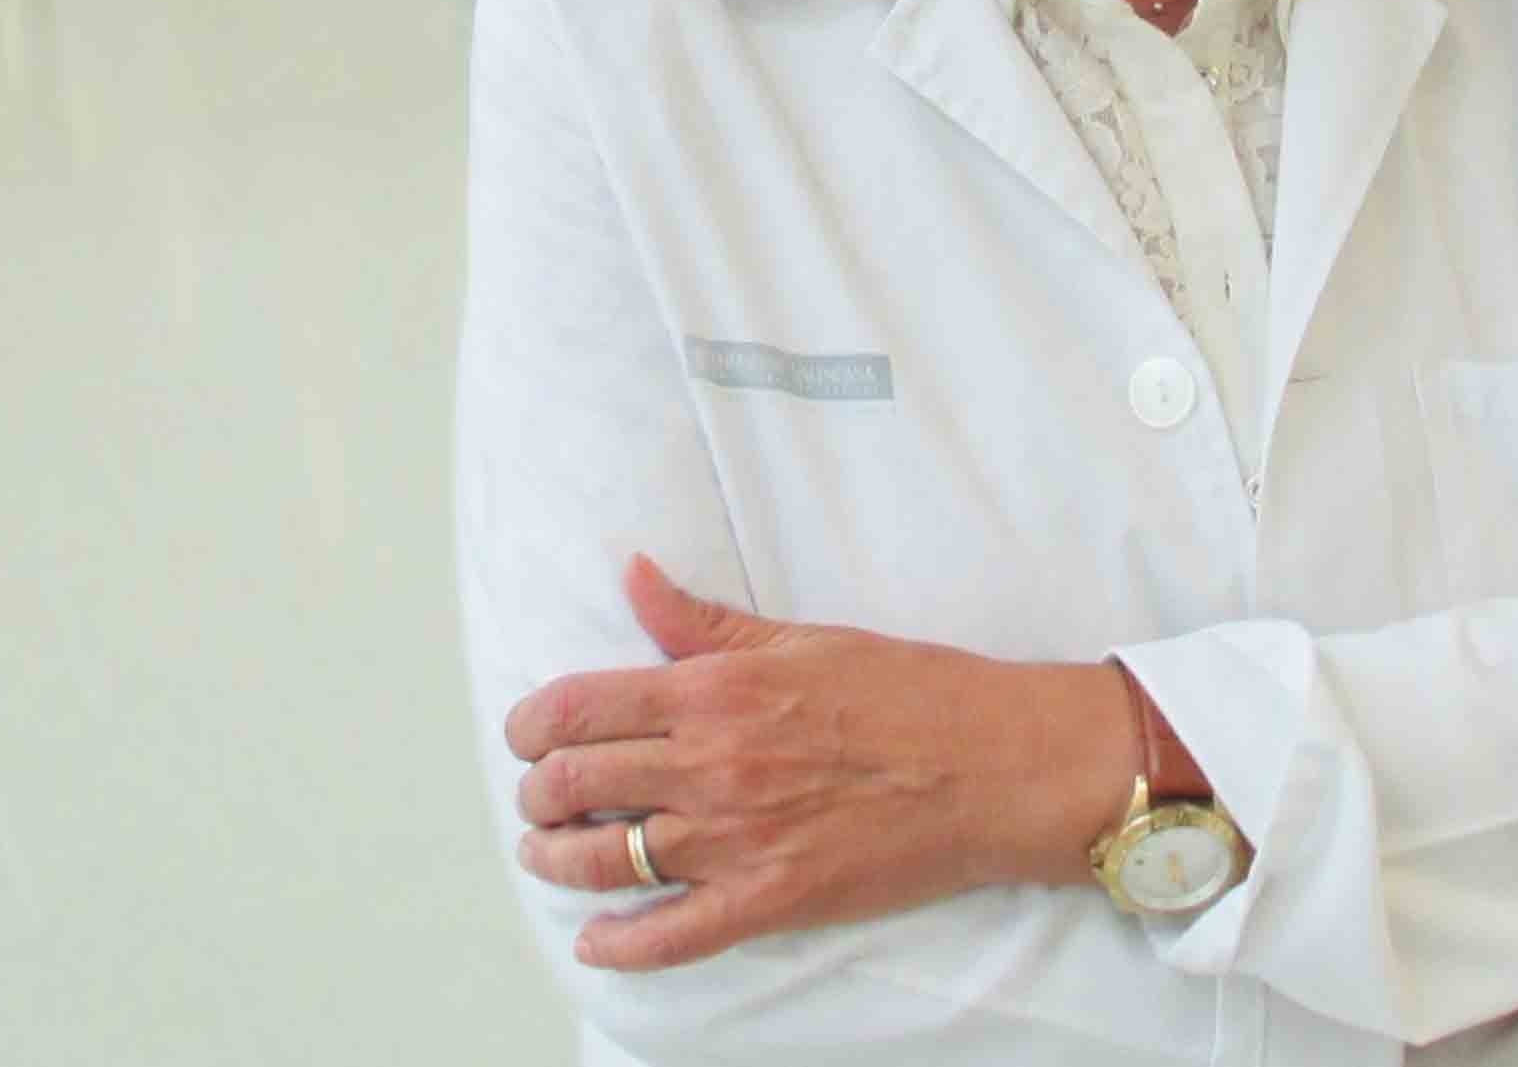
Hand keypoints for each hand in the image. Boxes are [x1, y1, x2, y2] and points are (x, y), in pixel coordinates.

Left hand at [504, 557, 1132, 972]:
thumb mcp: (797, 639)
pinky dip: (622, 945)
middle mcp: (709, 765)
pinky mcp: (771, 898)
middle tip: (537, 797)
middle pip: (574, 785)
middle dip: (536, 794)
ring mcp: (736, 838)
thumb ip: (700, 621)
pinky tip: (596, 941)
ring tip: (549, 855)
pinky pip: (672, 935)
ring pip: (607, 859)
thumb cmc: (907, 691)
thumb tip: (632, 573)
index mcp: (710, 692)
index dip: (530, 727)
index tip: (524, 736)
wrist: (993, 763)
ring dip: (558, 860)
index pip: (577, 709)